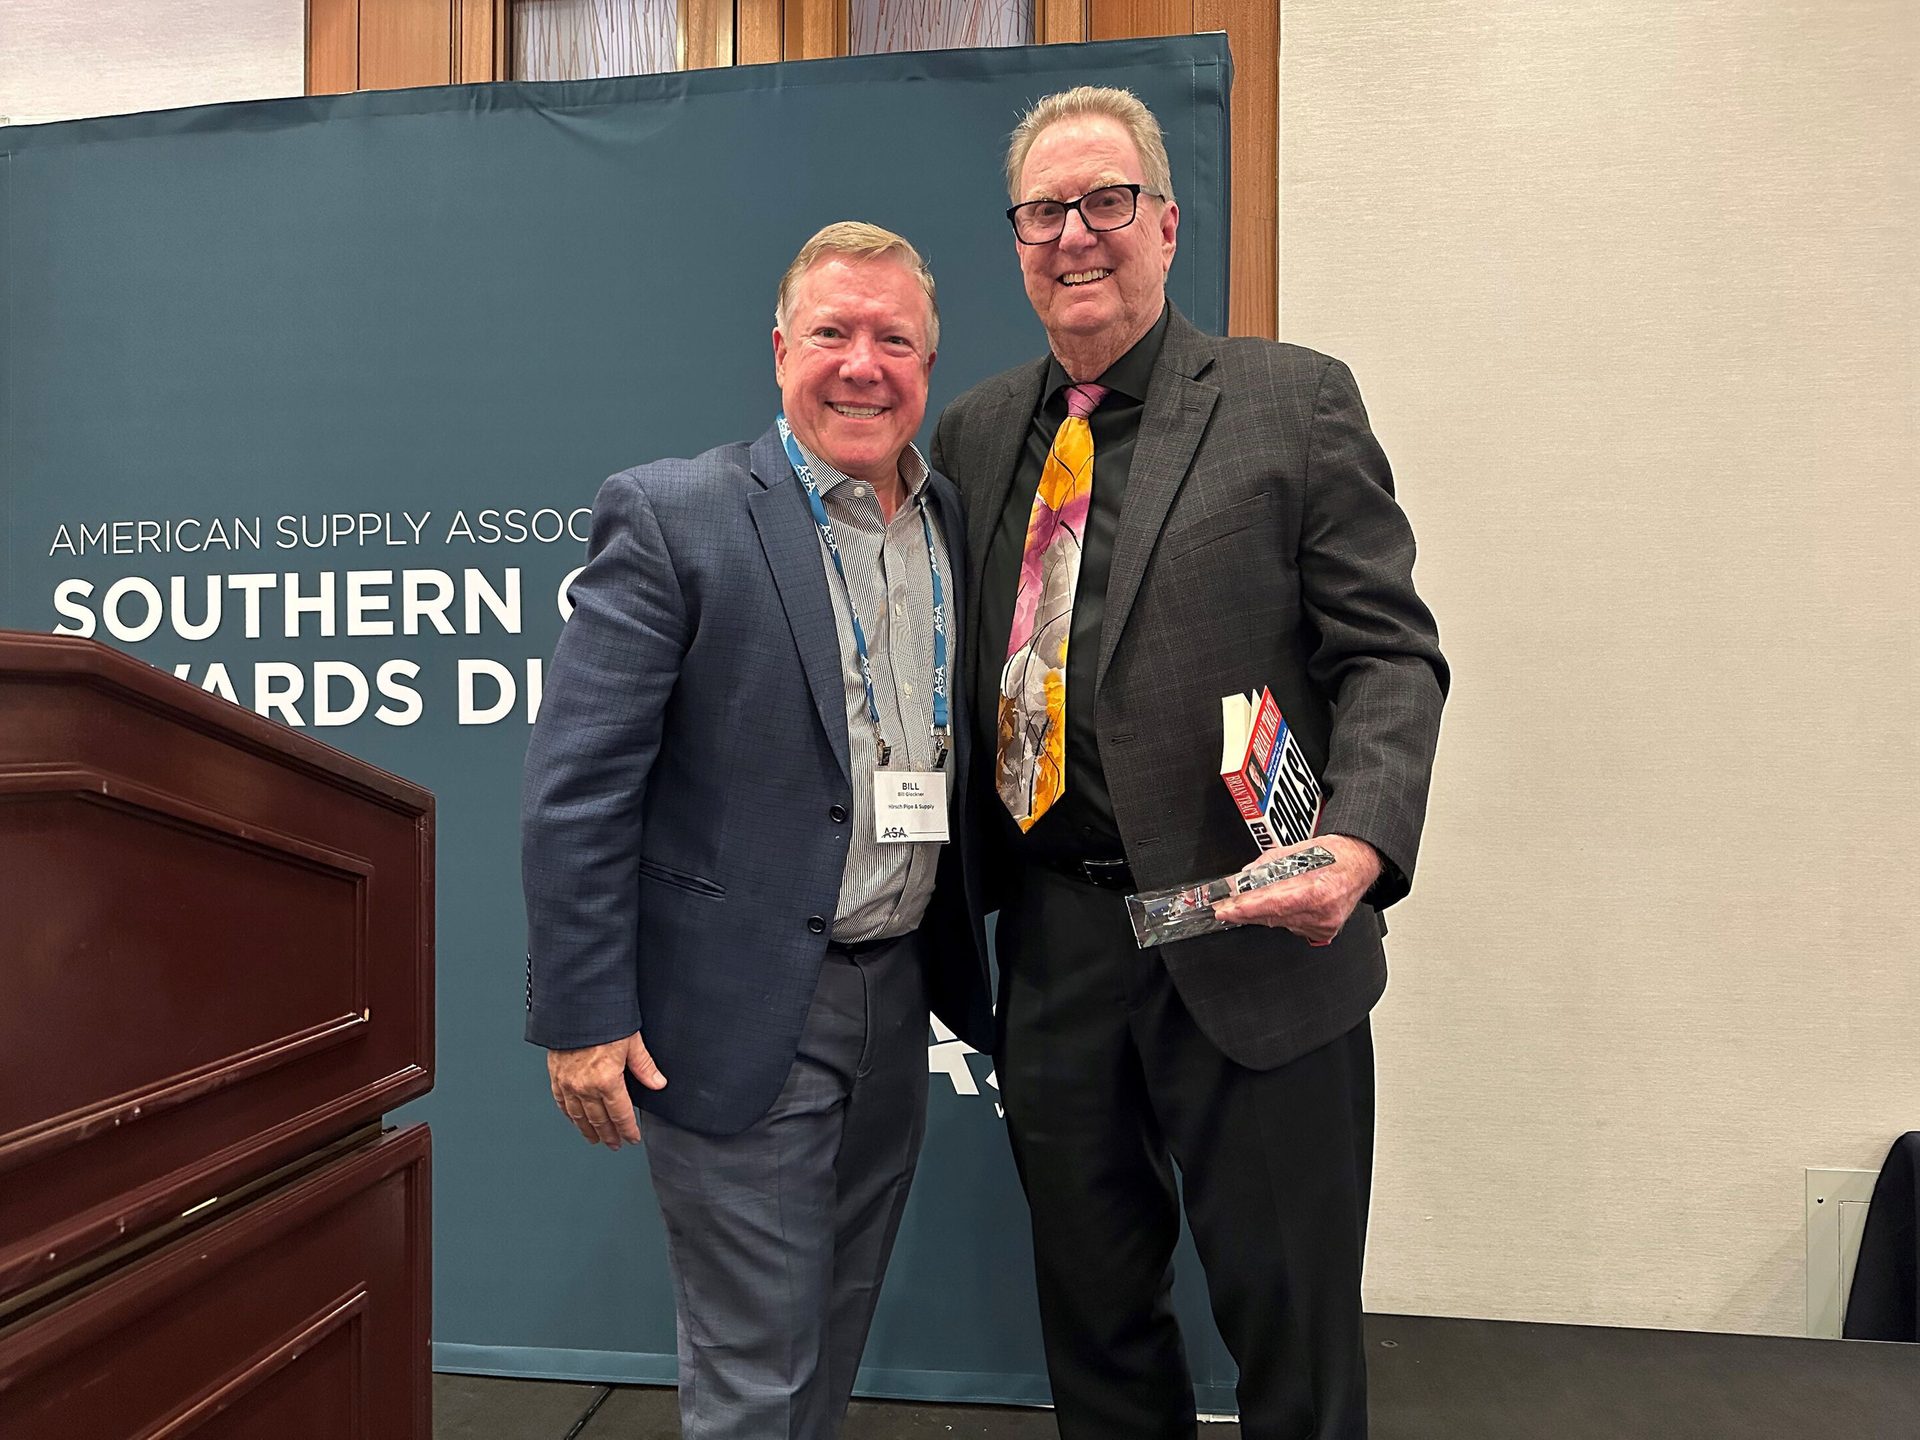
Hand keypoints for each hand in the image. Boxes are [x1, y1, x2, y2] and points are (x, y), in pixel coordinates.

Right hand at [547, 1031, 667, 1149]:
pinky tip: (575, 1119)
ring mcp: (568, 1083)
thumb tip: (658, 1083)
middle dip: (609, 1135)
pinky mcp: (556, 1076)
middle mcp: (585, 1086)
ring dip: (589, 1130)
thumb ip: (645, 1067)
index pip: (620, 1114)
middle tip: (615, 1144)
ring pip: (579, 1116)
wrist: (576, 1007)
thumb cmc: (604, 1020)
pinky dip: (570, 1114)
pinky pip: (562, 1103)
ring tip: (596, 1139)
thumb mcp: (632, 1042)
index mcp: (607, 1080)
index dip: (627, 1130)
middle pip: (599, 1120)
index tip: (632, 1138)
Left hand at [1211, 833, 1382, 946]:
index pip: (1275, 903)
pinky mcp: (1324, 932)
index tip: (1227, 910)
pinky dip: (1281, 918)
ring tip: (1247, 905)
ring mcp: (1324, 924)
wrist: (1358, 865)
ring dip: (1261, 915)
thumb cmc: (1333, 855)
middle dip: (1246, 912)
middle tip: (1226, 908)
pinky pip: (1292, 927)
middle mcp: (1322, 911)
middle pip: (1274, 916)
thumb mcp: (1298, 851)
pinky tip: (1279, 908)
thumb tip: (1243, 878)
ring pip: (1280, 923)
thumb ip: (1268, 865)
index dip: (1248, 909)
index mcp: (1317, 889)